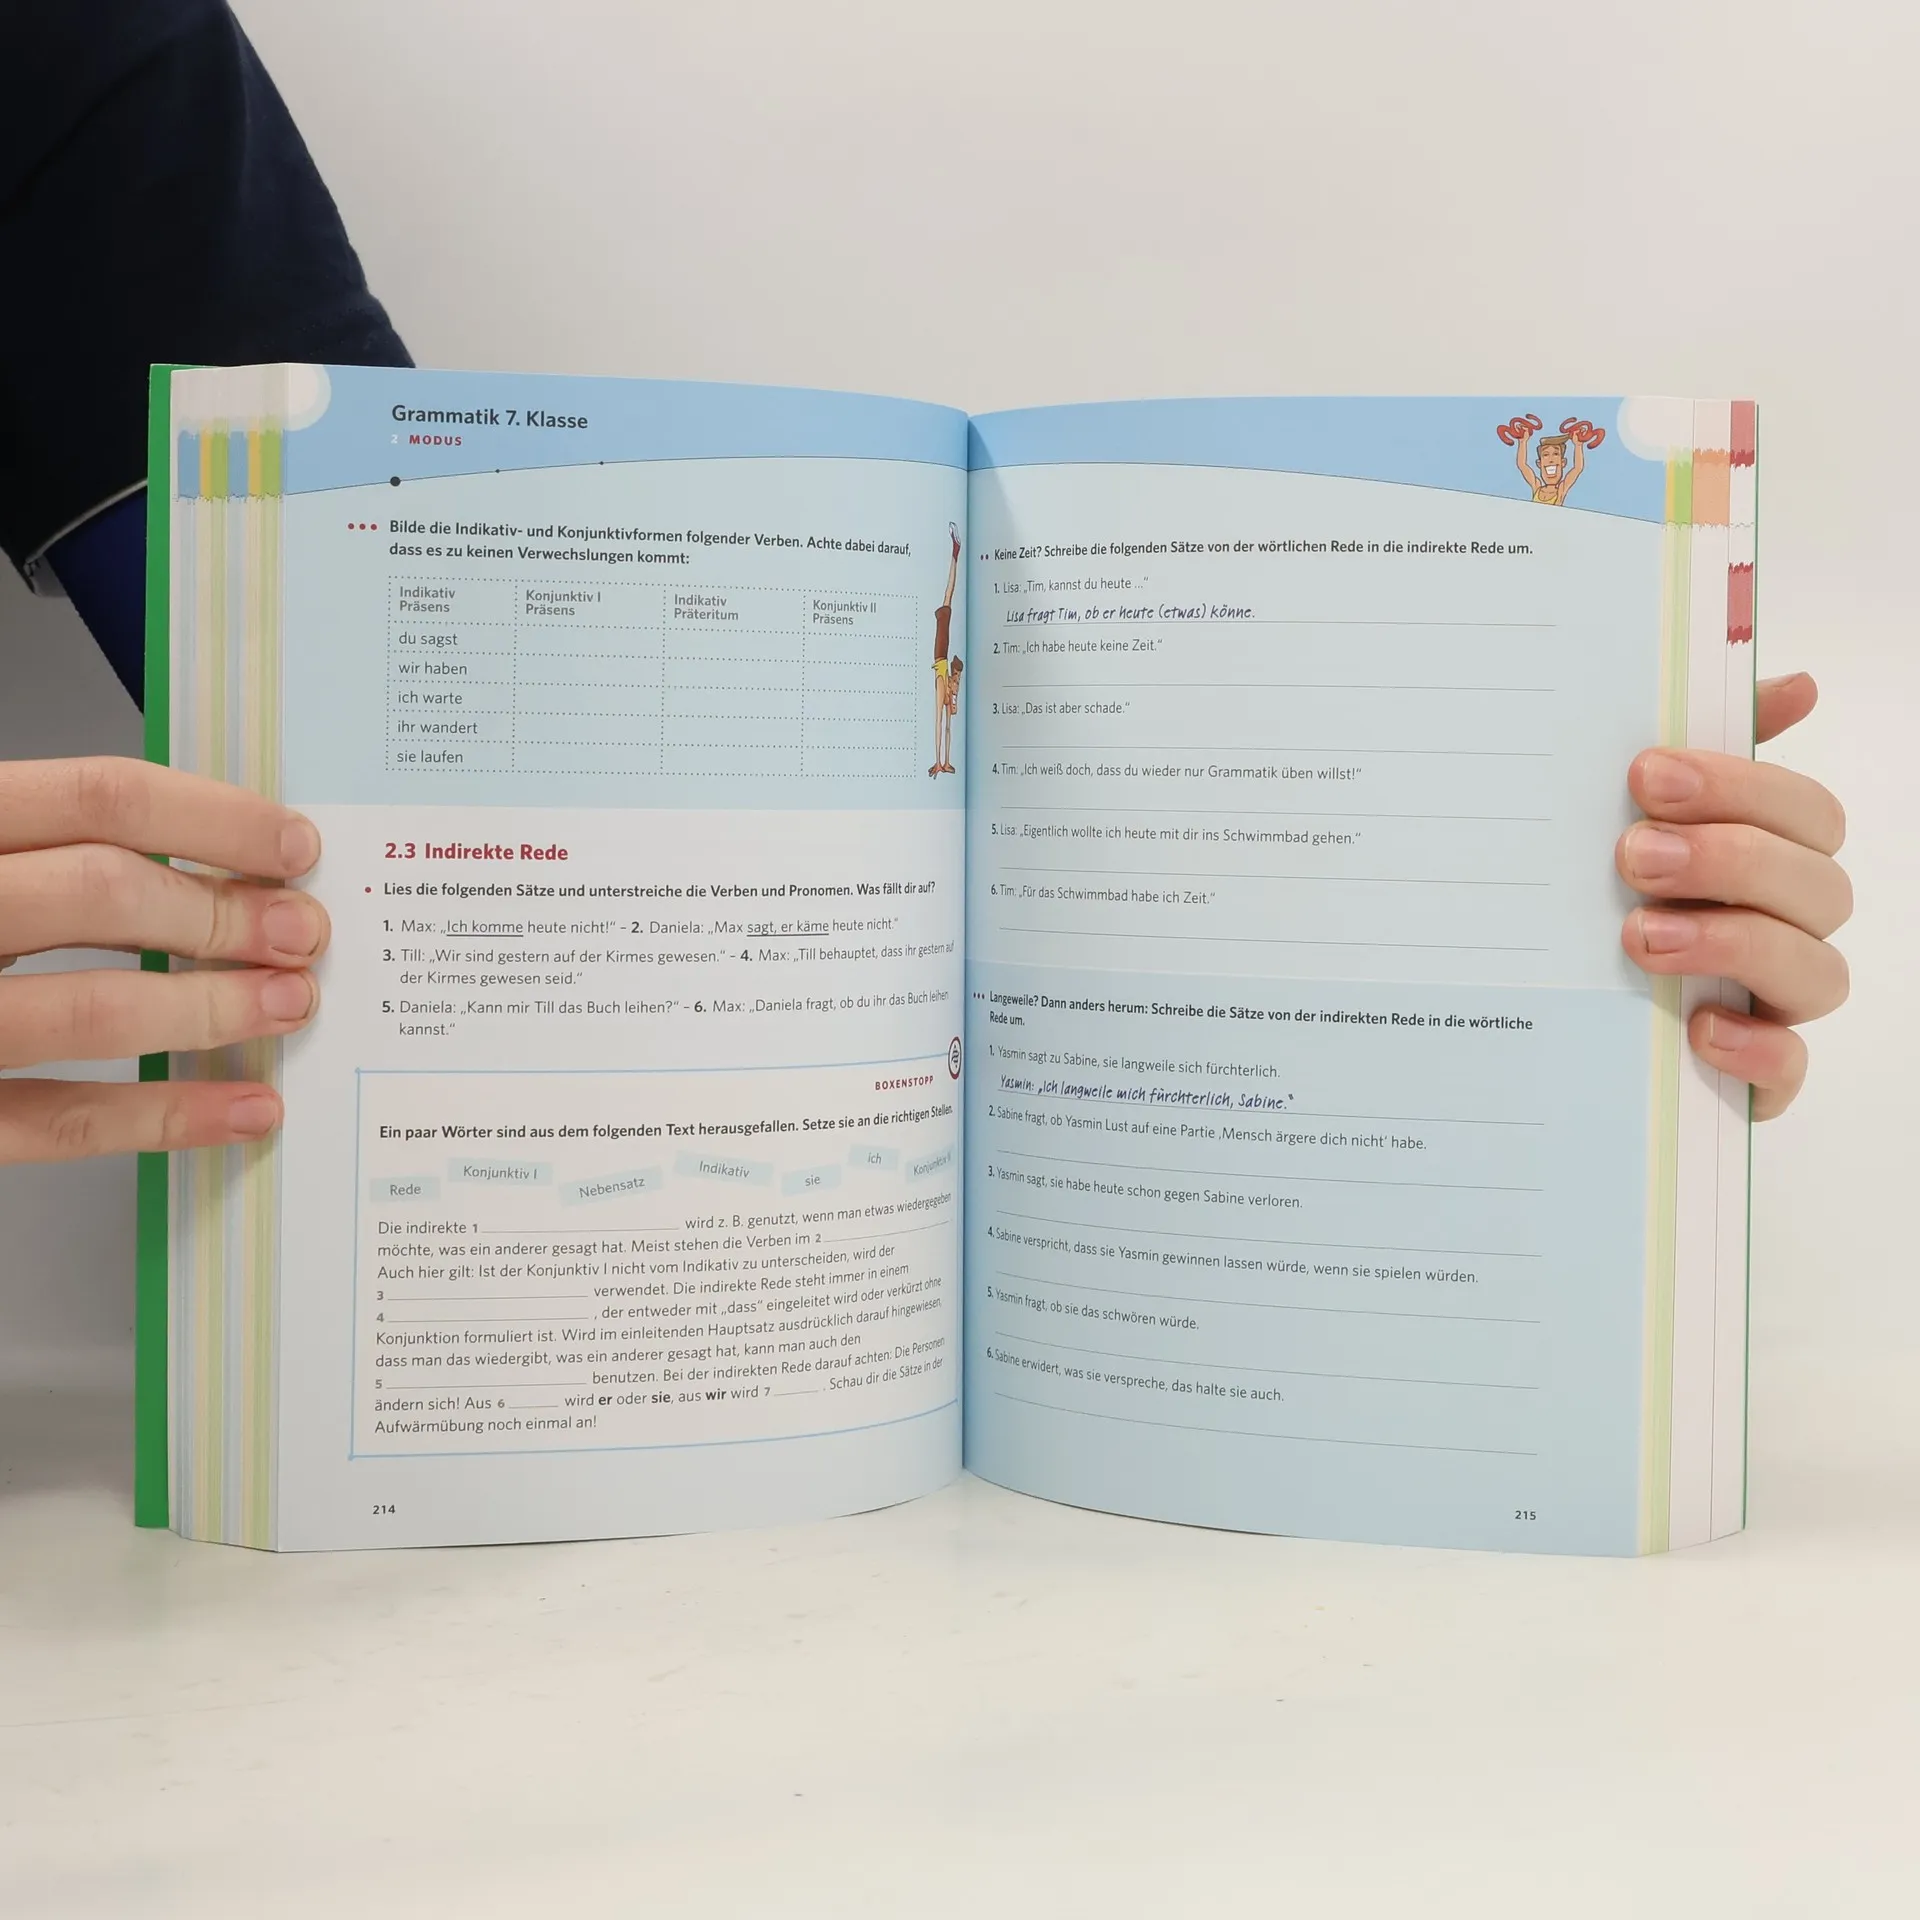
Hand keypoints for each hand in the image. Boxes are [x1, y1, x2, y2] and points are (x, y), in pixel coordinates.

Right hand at [0, 758, 327, 1162]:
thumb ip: (51, 845)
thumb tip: (216, 865)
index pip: (94, 798)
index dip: (214, 820)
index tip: (296, 846)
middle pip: (100, 895)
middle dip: (223, 917)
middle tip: (305, 934)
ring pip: (86, 1010)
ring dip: (209, 1010)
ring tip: (289, 1005)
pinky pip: (57, 1120)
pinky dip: (167, 1117)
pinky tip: (246, 1108)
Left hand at [1618, 673, 1847, 1118]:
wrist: (1527, 1015)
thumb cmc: (1593, 899)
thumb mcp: (1621, 818)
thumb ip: (1696, 752)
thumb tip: (1795, 685)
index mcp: (1766, 857)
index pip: (1804, 811)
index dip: (1739, 786)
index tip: (1647, 774)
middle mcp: (1784, 928)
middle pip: (1818, 885)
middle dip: (1729, 859)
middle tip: (1632, 854)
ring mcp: (1773, 1005)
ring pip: (1816, 972)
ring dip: (1733, 942)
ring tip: (1641, 936)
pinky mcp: (1752, 1079)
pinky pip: (1788, 1070)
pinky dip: (1753, 1049)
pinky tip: (1697, 1027)